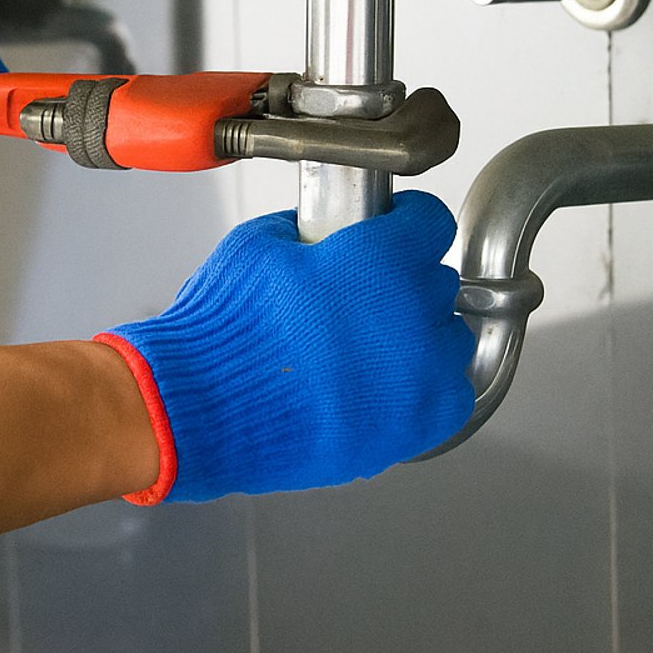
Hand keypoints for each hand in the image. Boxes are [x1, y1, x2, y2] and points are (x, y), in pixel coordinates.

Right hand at [99, 190, 473, 502]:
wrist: (203, 408)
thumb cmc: (226, 330)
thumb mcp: (260, 245)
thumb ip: (310, 228)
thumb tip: (324, 231)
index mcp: (381, 261)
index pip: (432, 223)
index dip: (406, 224)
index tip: (392, 231)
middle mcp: (412, 317)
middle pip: (437, 281)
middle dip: (404, 282)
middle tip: (362, 297)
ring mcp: (417, 378)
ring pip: (449, 339)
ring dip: (420, 335)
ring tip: (372, 345)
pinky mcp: (411, 429)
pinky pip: (448, 395)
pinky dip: (425, 388)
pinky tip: (387, 384)